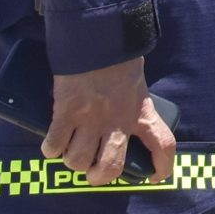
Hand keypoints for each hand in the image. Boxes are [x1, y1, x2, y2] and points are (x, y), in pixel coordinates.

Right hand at [47, 56, 175, 186]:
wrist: (97, 37)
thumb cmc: (118, 56)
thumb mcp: (136, 83)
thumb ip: (131, 104)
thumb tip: (120, 120)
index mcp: (141, 111)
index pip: (163, 145)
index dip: (162, 167)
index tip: (155, 176)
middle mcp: (117, 121)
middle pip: (111, 168)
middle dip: (99, 176)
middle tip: (93, 170)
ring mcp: (91, 119)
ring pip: (78, 160)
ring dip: (73, 160)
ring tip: (72, 149)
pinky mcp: (67, 112)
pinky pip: (55, 145)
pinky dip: (51, 148)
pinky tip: (53, 142)